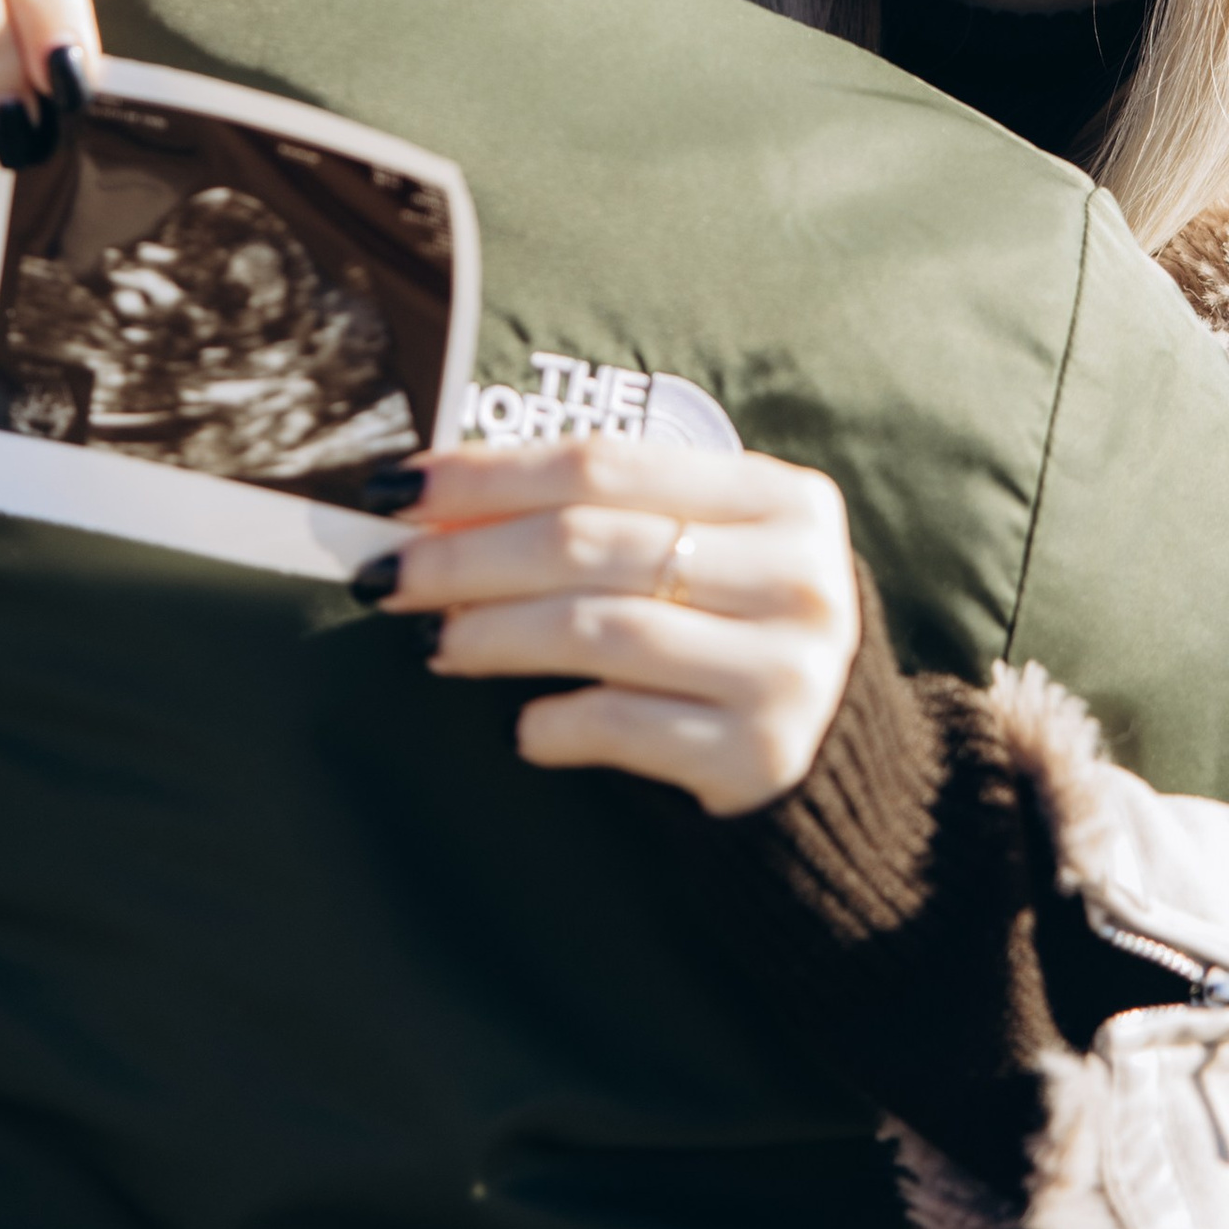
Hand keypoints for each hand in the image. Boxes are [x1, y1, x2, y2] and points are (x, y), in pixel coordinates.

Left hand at [361, 431, 862, 816]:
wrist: (840, 764)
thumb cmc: (735, 635)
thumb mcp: (699, 554)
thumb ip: (600, 520)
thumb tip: (433, 507)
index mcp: (782, 496)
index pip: (605, 464)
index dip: (490, 474)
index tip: (400, 489)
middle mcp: (797, 573)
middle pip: (591, 542)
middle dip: (468, 555)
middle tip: (387, 575)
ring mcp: (788, 666)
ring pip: (600, 629)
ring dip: (495, 634)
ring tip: (435, 645)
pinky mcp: (765, 753)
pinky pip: (628, 725)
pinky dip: (558, 722)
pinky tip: (523, 728)